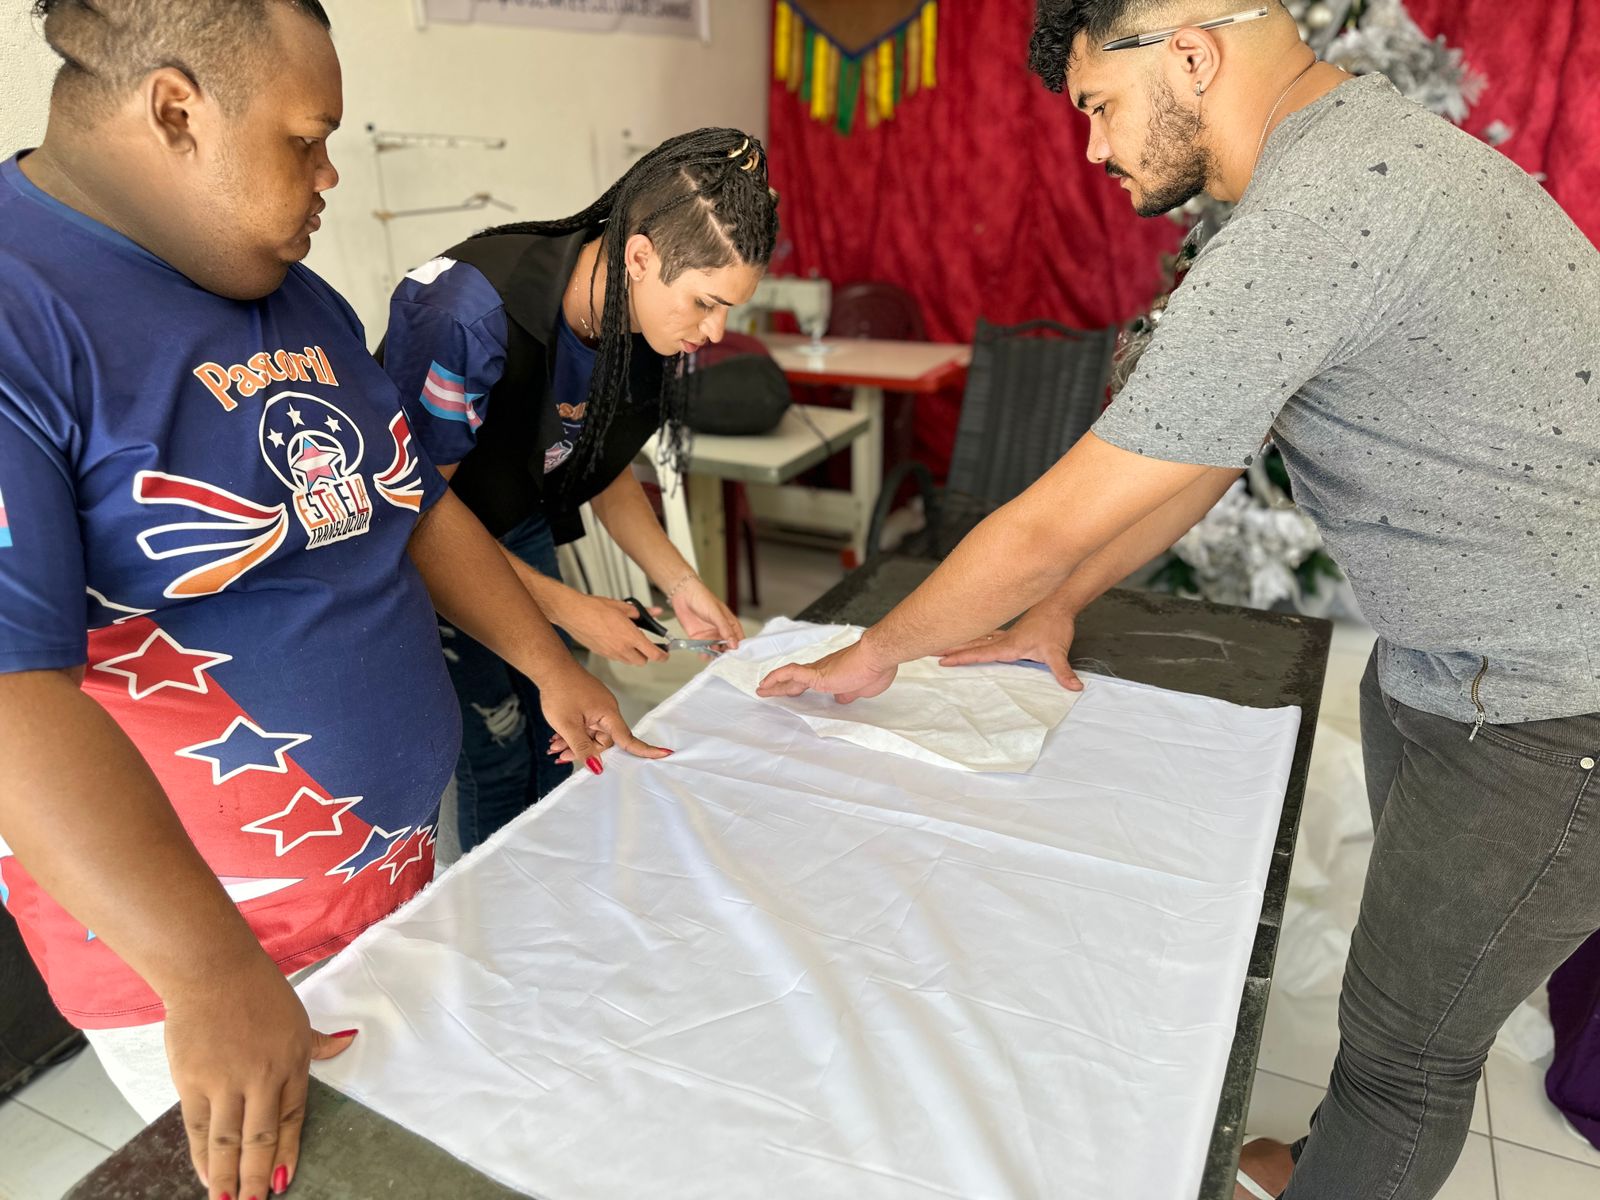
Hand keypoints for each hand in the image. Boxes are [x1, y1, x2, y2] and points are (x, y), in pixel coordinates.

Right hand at [164, 952, 356, 1199]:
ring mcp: (226, 1080)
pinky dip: (202, 1155)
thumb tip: (350, 1041)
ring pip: (229, 1140)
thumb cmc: (257, 990)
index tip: (283, 1180)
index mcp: (292, 1060)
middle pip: (261, 1137)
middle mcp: (262, 1075)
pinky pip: (197, 1128)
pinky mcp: (192, 1081)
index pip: (292, 1117)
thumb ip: (319, 1041)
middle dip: (258, 1176)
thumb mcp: (297, 1016)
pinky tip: (206, 1175)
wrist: (212, 970)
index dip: (287, 1151)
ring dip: (229, 1176)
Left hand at [540, 662, 670, 771]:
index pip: (628, 738)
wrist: (550, 667)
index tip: (664, 754)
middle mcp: (607, 711)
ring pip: (591, 734)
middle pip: (603, 740)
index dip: (645, 750)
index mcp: (608, 714)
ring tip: (555, 746)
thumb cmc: (560, 691)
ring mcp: (597, 707)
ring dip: (575, 742)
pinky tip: (558, 737)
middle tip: (561, 755)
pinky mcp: (588, 705)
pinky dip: (573, 732)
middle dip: (584, 750)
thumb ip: (582, 747)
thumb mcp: (568, 725)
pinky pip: (585, 725)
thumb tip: (597, 767)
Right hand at [548, 589, 668, 665]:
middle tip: (648, 645)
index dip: (663, 656)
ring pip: (629, 662)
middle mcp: (622, 649)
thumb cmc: (594, 608)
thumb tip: (654, 612)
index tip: (665, 654)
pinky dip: (621, 653)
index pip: (653, 654)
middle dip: (647, 655)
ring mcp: (610, 653)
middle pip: (642, 661)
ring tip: (631, 641)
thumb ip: (642, 612)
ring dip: (634, 655)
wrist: (573, 613)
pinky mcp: (601, 654)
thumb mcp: (623, 607)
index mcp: (631, 637)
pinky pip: (616, 658)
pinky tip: (617, 641)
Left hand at [669, 578, 742, 650]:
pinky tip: (703, 655)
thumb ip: (725, 630)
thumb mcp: (717, 614)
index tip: (737, 656)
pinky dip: (704, 654)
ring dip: (714, 655)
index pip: (738, 639)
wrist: (683, 594)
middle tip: (724, 658)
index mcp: (730, 624)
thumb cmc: (702, 598)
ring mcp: (710, 635)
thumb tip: (734, 643)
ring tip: (712, 655)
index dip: (738, 648)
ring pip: (715, 650)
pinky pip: (703, 649)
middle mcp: (721, 631)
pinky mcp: (698, 638)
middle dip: (726, 654)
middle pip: (727, 647)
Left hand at [756, 635, 898, 703]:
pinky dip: (776, 677)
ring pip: (789, 676)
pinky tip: (765, 684)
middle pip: (795, 679)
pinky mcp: (817, 673)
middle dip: (780, 687)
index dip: (797, 687)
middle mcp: (822, 670)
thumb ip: (848, 693)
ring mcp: (818, 671)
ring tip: (761, 690)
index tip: (789, 692)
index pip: (809, 681)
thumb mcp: (860, 690)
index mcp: (832, 675)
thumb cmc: (874, 670)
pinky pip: (790, 673)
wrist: (876, 657)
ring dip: (774, 684)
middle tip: (766, 691)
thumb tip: (841, 698)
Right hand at [936, 606, 1082, 689]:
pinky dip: (973, 639)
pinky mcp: (1010, 633)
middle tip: (927, 650)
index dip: (961, 657)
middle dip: (950, 647)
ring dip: (958, 642)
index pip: (980, 653)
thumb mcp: (1058, 652)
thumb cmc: (1055, 626)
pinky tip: (968, 639)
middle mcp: (1003, 640)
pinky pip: (986, 636)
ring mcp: (1005, 635)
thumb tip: (1074, 687)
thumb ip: (1063, 671)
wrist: (1058, 605)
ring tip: (939, 645)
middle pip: (971, 643)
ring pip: (976, 638)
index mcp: (1008, 646)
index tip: (942, 660)